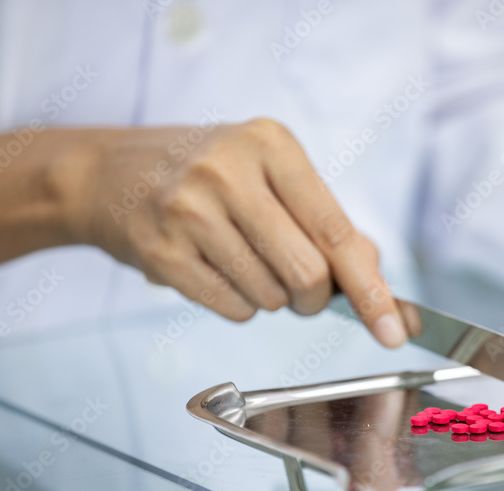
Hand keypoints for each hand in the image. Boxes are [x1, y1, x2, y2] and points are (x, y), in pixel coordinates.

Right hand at [0, 120, 409, 347]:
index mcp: (272, 145)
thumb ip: (325, 221)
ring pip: (270, 297)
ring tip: (239, 260)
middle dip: (313, 298)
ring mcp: (190, 210)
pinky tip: (213, 269)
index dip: (372, 289)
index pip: (337, 231)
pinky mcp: (161, 251)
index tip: (397, 331)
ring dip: (270, 297)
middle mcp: (230, 171)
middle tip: (301, 289)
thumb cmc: (205, 175)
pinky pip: (232, 309)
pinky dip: (237, 304)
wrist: (106, 173)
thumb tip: (375, 270)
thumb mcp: (269, 175)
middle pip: (308, 274)